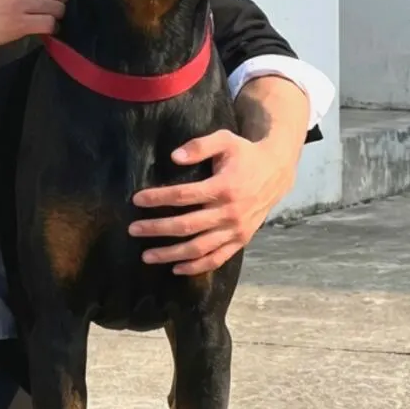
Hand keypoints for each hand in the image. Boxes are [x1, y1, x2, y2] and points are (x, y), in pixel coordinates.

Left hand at [127, 129, 298, 274]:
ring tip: (147, 256)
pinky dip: (196, 267)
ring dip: (171, 254)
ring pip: (199, 248)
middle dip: (156, 229)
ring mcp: (236, 230)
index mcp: (224, 187)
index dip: (158, 198)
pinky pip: (217, 259)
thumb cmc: (245, 154)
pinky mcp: (241, 240)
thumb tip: (174, 157)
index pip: (183, 196)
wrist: (277, 172)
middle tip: (133, 229)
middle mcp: (230, 212)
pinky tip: (176, 268)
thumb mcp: (225, 140)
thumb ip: (199, 146)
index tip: (136, 200)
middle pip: (186, 226)